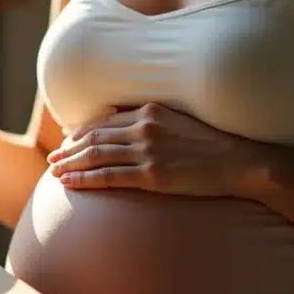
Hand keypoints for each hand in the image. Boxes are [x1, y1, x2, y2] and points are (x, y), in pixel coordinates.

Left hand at [46, 103, 270, 197]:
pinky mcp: (152, 175)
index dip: (82, 132)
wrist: (240, 161)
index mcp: (149, 110)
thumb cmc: (213, 143)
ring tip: (54, 171)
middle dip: (69, 148)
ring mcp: (147, 151)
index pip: (105, 121)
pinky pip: (108, 176)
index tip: (68, 140)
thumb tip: (129, 121)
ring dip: (70, 163)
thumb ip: (154, 120)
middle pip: (94, 137)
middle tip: (53, 157)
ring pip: (96, 156)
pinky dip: (84, 179)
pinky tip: (70, 183)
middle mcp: (144, 127)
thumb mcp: (180, 120)